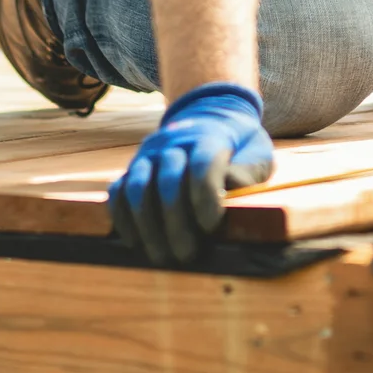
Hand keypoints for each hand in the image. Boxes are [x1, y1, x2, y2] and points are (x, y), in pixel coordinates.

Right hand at [108, 83, 273, 264]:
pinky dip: (122, 219)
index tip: (211, 227)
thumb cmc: (237, 145)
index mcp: (209, 136)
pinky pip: (117, 192)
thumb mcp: (255, 151)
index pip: (202, 164)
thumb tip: (230, 193)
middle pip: (169, 180)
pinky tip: (137, 243)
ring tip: (162, 256)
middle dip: (176, 223)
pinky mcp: (132, 167)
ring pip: (137, 187)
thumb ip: (247, 172)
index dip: (205, 198)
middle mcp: (174, 142)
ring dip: (147, 226)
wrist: (210, 116)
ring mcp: (149, 154)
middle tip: (187, 255)